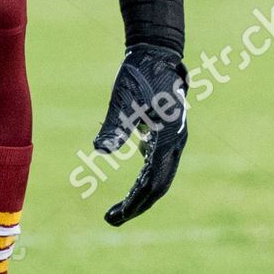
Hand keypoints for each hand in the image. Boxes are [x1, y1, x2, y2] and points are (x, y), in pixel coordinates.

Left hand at [92, 45, 187, 226]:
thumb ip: (114, 126)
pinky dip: (144, 177)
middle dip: (137, 205)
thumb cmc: (138, 74)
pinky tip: (133, 185)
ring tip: (117, 209)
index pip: (154, 182)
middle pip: (158, 185)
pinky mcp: (166, 133)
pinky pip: (157, 163)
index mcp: (168, 137)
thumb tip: (99, 152)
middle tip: (111, 220)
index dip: (136, 203)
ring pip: (159, 176)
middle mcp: (175, 142)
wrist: (156, 53)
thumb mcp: (123, 100)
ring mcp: (173, 138)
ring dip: (140, 193)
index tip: (116, 217)